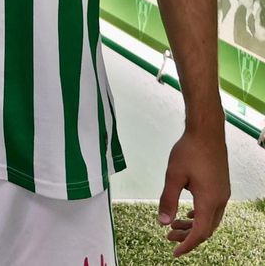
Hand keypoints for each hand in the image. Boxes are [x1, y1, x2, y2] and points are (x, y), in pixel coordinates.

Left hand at [158, 124, 229, 255]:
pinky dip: (199, 216)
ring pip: (210, 220)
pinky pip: (212, 209)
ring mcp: (222, 194)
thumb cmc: (189, 152)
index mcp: (209, 200)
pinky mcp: (221, 187)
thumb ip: (168, 200)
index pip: (200, 232)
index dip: (187, 244)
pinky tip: (187, 214)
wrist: (206, 133)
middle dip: (188, 237)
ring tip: (173, 226)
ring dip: (193, 225)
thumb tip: (162, 222)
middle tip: (168, 238)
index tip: (174, 252)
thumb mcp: (173, 176)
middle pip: (206, 228)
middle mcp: (220, 200)